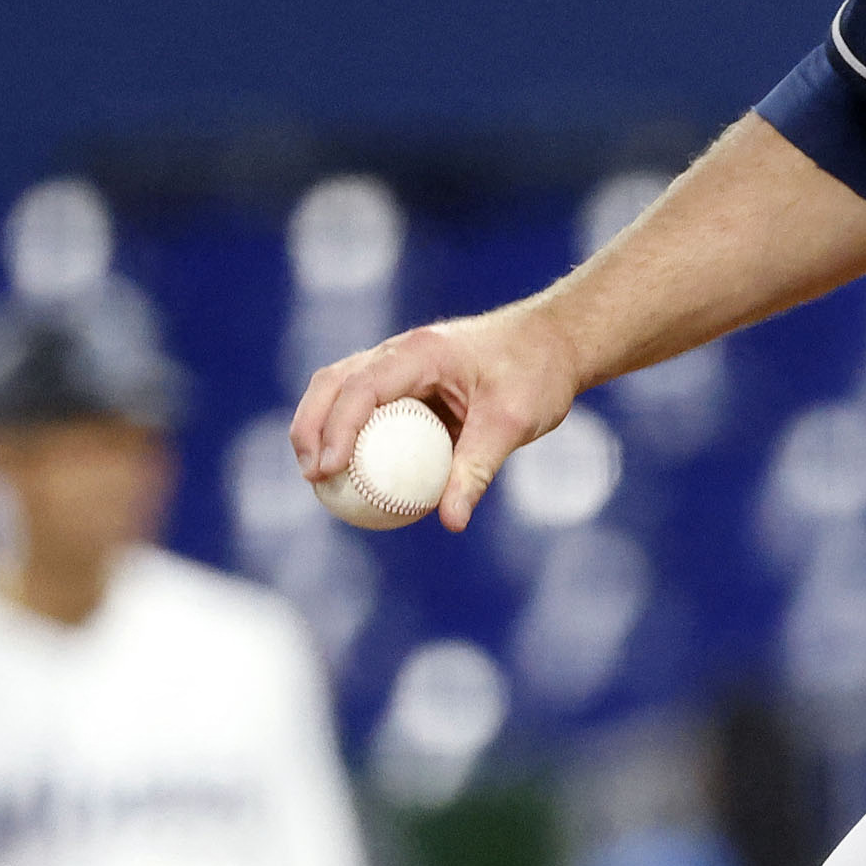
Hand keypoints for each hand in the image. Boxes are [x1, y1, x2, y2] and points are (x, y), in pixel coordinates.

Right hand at [290, 302, 585, 534]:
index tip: (327, 470)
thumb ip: (478, 469)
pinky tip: (351, 471)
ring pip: (340, 388)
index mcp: (422, 352)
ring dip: (320, 426)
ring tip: (317, 477)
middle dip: (310, 428)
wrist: (555, 344)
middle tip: (311, 477)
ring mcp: (400, 362)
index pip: (362, 387)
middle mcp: (402, 351)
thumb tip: (451, 521)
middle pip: (333, 382)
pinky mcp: (407, 379)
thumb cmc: (537, 374)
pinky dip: (348, 430)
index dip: (336, 428)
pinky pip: (365, 402)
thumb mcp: (513, 423)